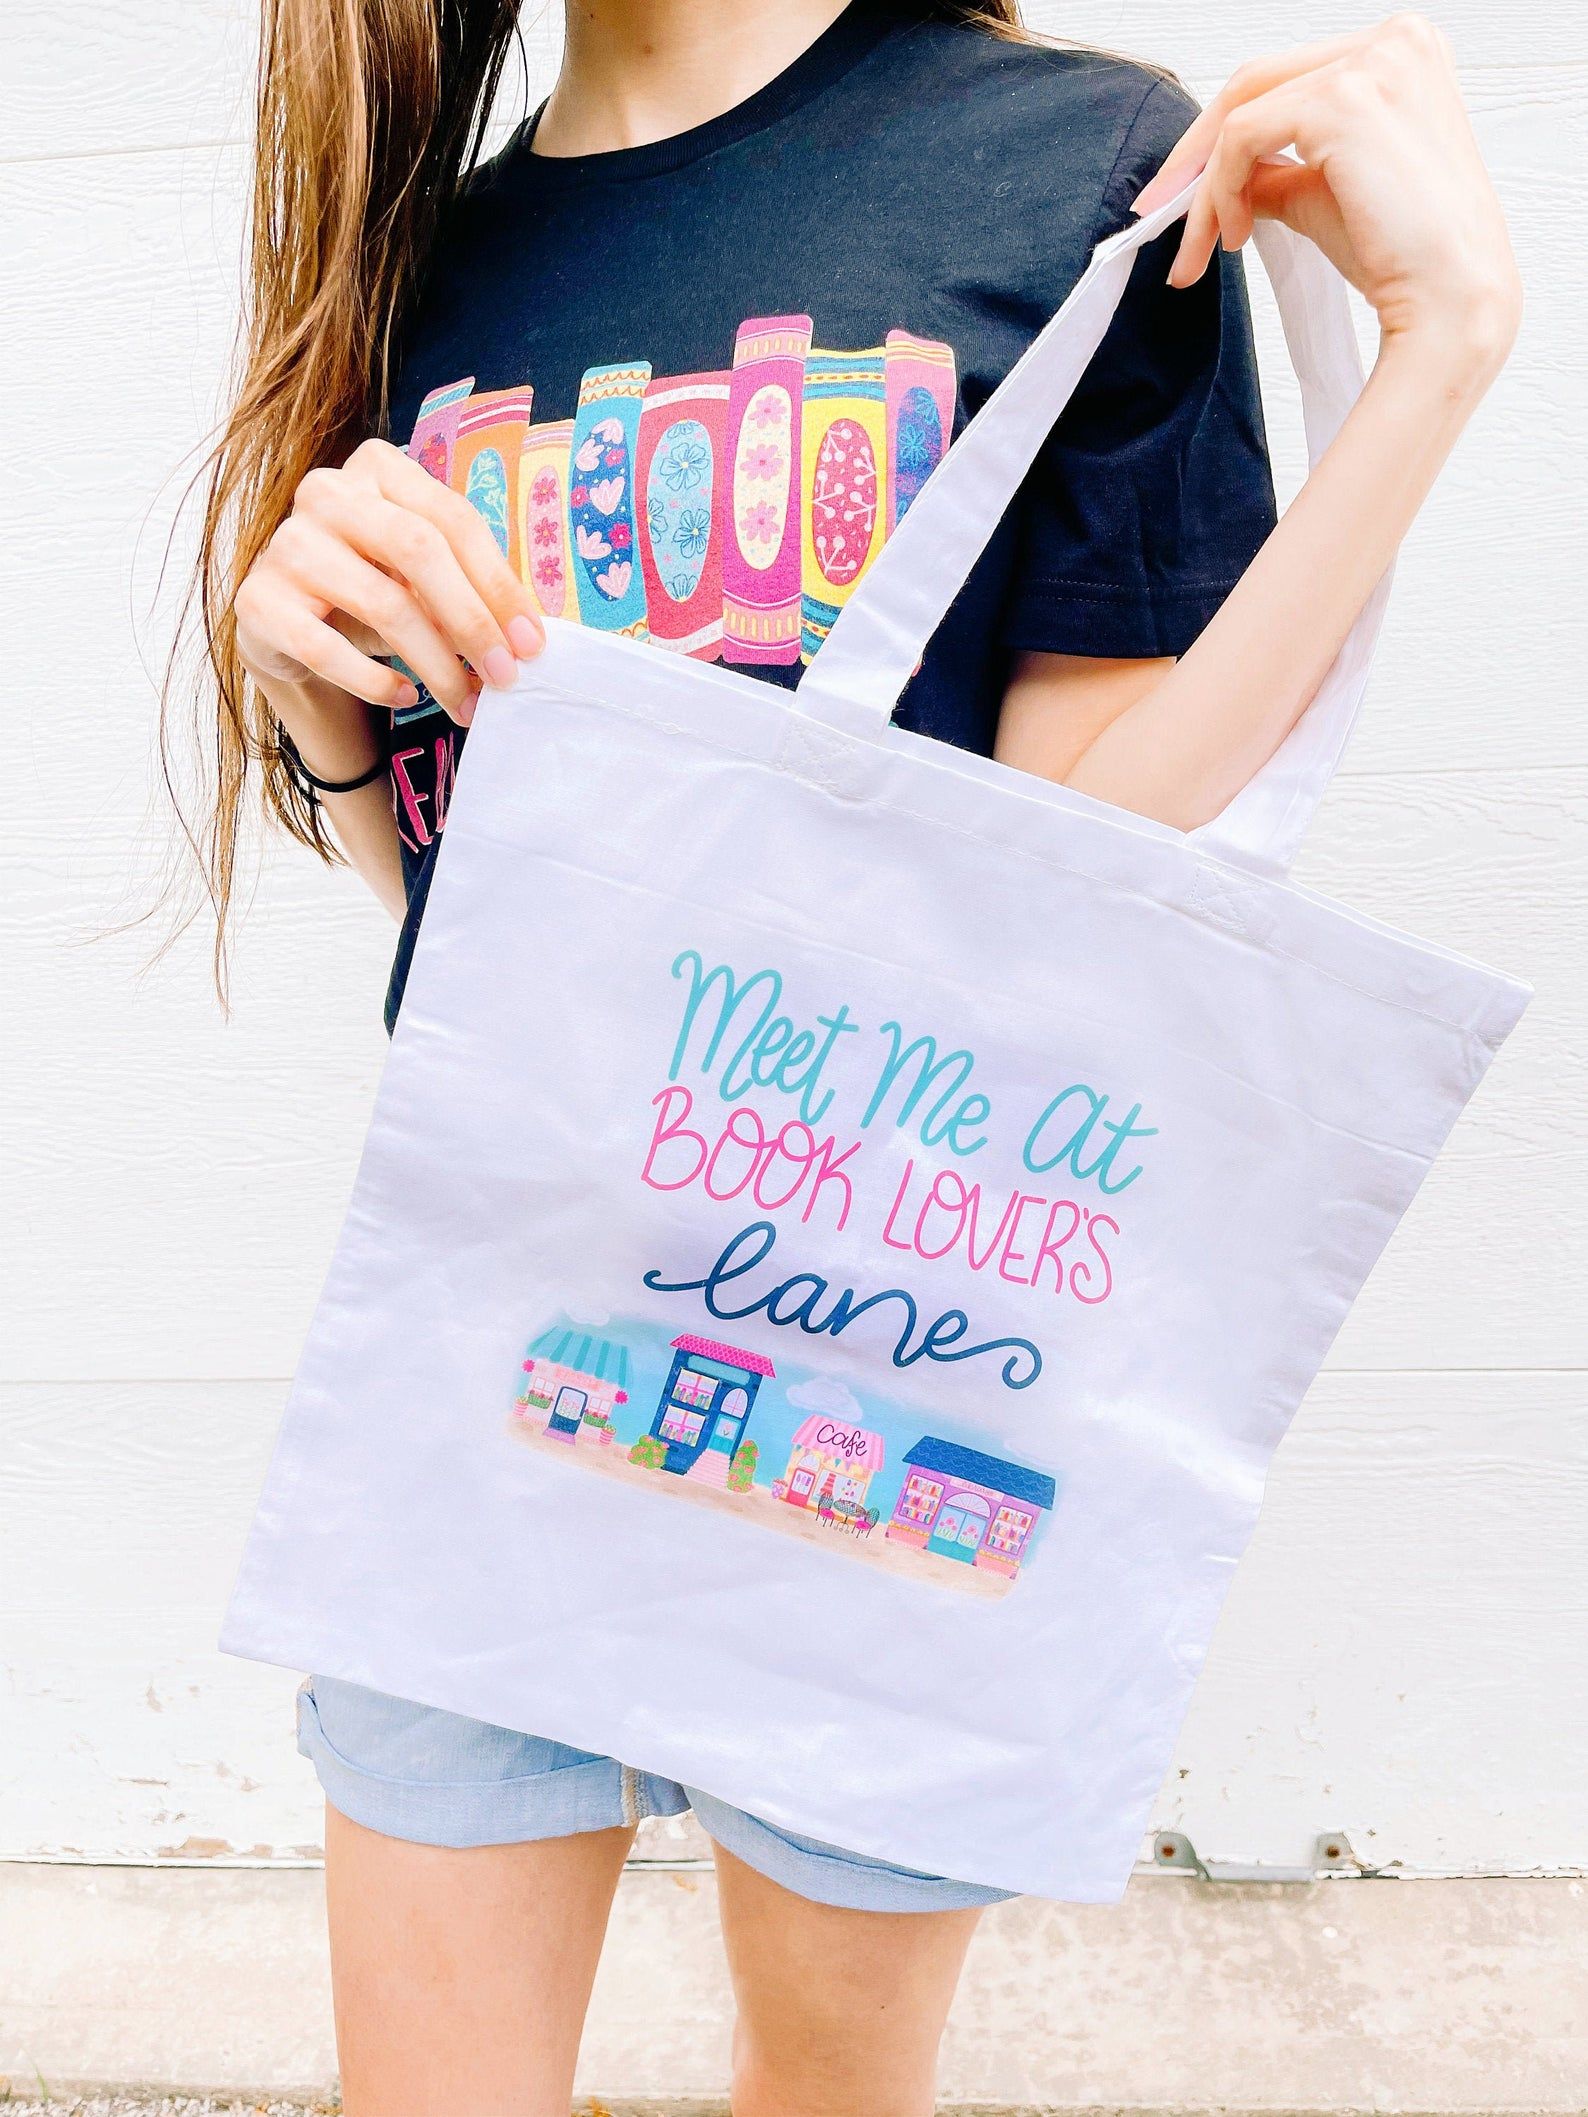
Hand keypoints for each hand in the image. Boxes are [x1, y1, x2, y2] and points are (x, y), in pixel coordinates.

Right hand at [234, 437, 544, 735]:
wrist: (290, 625)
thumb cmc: (373, 589)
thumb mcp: (423, 577)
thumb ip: (466, 588)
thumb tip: (523, 638)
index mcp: (379, 469)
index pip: (453, 520)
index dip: (498, 583)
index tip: (531, 642)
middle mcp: (328, 493)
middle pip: (418, 550)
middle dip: (472, 621)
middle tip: (505, 677)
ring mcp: (286, 543)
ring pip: (382, 604)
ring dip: (435, 664)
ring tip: (465, 702)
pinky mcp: (258, 600)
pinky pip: (327, 649)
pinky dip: (375, 681)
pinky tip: (405, 697)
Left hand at [1134, 14, 1520, 376]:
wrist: (1448, 301)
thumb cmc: (1402, 255)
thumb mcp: (1323, 192)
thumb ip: (1275, 168)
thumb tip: (1222, 177)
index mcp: (1400, 51)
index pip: (1284, 79)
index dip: (1223, 134)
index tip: (1183, 193)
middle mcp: (1394, 40)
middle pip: (1256, 82)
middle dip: (1196, 155)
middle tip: (1159, 210)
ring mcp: (1373, 63)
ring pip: (1242, 113)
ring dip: (1206, 187)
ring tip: (1200, 250)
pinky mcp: (1344, 100)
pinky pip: (1243, 139)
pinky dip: (1222, 191)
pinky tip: (1235, 237)